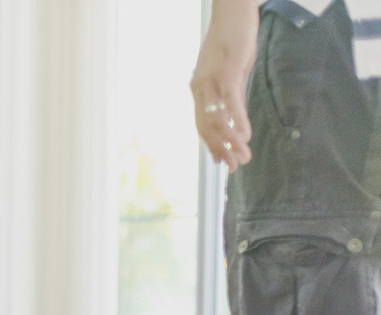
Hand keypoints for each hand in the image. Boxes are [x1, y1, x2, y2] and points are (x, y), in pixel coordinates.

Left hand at [190, 0, 257, 171]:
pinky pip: (230, 103)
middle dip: (221, 150)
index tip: (220, 161)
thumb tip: (235, 115)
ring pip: (218, 119)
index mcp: (199, 89)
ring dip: (231, 142)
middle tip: (233, 168)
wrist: (232, 12)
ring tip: (243, 157)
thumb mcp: (231, 72)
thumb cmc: (232, 40)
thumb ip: (231, 94)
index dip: (211, 145)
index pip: (202, 124)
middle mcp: (201, 87)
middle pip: (207, 127)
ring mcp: (212, 80)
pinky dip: (237, 121)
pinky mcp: (227, 72)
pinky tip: (245, 136)